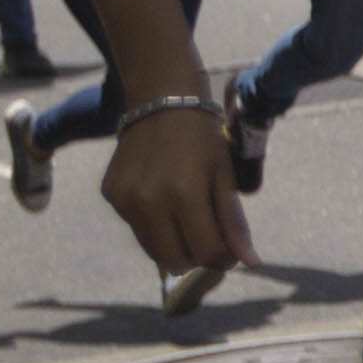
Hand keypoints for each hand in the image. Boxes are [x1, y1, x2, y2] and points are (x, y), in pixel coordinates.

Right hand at [101, 99, 251, 282]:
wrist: (161, 100)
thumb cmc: (203, 137)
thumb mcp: (224, 175)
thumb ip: (234, 222)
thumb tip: (251, 262)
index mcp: (184, 194)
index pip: (205, 252)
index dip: (223, 257)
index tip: (230, 249)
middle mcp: (148, 201)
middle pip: (176, 260)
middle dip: (197, 256)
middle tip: (208, 237)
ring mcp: (125, 200)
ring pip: (153, 251)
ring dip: (174, 245)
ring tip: (187, 217)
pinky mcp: (111, 196)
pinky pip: (136, 229)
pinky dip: (154, 225)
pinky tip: (162, 198)